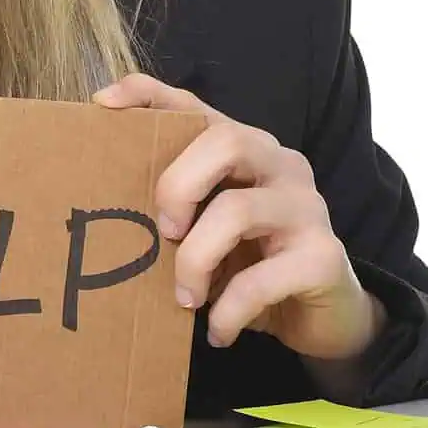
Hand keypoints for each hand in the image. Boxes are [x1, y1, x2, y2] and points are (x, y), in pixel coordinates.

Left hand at [92, 73, 386, 363]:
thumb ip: (177, 210)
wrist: (324, 318)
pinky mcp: (323, 257)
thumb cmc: (254, 266)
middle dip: (179, 186)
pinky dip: (227, 310)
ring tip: (186, 298)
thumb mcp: (208, 231)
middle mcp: (282, 166)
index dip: (149, 96)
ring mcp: (307, 208)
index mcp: (248, 151)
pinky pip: (261, 280)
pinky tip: (217, 331)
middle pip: (226, 141)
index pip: (196, 107)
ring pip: (237, 210)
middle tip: (163, 234)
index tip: (103, 106)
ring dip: (196, 260)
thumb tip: (109, 211)